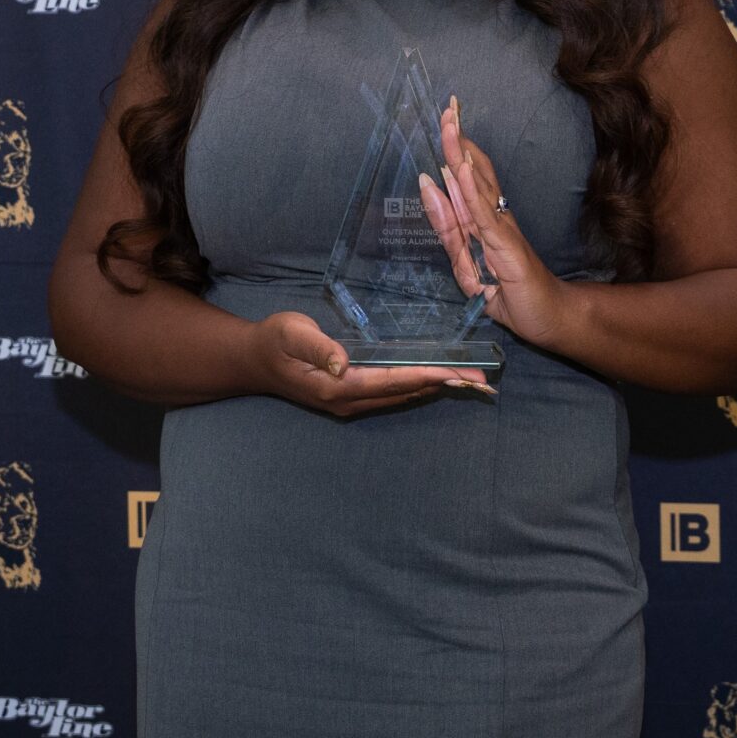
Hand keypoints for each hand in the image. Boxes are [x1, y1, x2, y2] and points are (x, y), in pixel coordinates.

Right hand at [248, 309, 492, 419]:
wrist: (255, 359)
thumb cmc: (274, 340)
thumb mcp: (291, 333)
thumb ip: (317, 347)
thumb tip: (342, 362)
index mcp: (336, 386)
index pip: (390, 381)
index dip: (423, 376)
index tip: (454, 374)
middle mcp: (348, 401)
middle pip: (403, 394)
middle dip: (442, 387)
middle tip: (481, 381)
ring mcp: (350, 403)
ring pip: (401, 397)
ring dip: (434, 389)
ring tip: (469, 382)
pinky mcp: (351, 398)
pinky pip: (391, 394)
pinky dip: (417, 387)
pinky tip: (435, 380)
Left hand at [420, 94, 576, 351]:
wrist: (547, 318)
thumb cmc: (510, 293)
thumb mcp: (467, 266)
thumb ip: (449, 232)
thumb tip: (431, 188)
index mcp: (482, 220)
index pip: (464, 178)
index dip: (453, 149)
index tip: (445, 119)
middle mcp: (493, 217)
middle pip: (471, 172)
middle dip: (456, 139)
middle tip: (447, 106)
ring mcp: (500, 229)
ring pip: (476, 185)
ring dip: (460, 154)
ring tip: (449, 124)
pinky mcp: (505, 245)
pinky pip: (482, 215)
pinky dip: (470, 190)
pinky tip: (460, 168)